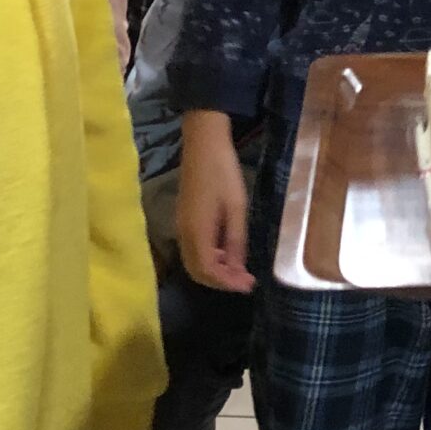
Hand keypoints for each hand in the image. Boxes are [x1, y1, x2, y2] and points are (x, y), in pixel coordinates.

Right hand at [178, 112, 254, 292]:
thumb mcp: (237, 207)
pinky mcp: (184, 219)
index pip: (207, 270)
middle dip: (221, 281)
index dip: (227, 283)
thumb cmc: (223, 172)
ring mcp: (182, 226)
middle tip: (245, 282)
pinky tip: (227, 254)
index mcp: (196, 231)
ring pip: (194, 262)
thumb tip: (238, 269)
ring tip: (240, 271)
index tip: (249, 286)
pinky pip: (193, 249)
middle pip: (197, 271)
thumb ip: (236, 240)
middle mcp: (184, 233)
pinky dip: (209, 259)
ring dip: (215, 271)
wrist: (203, 144)